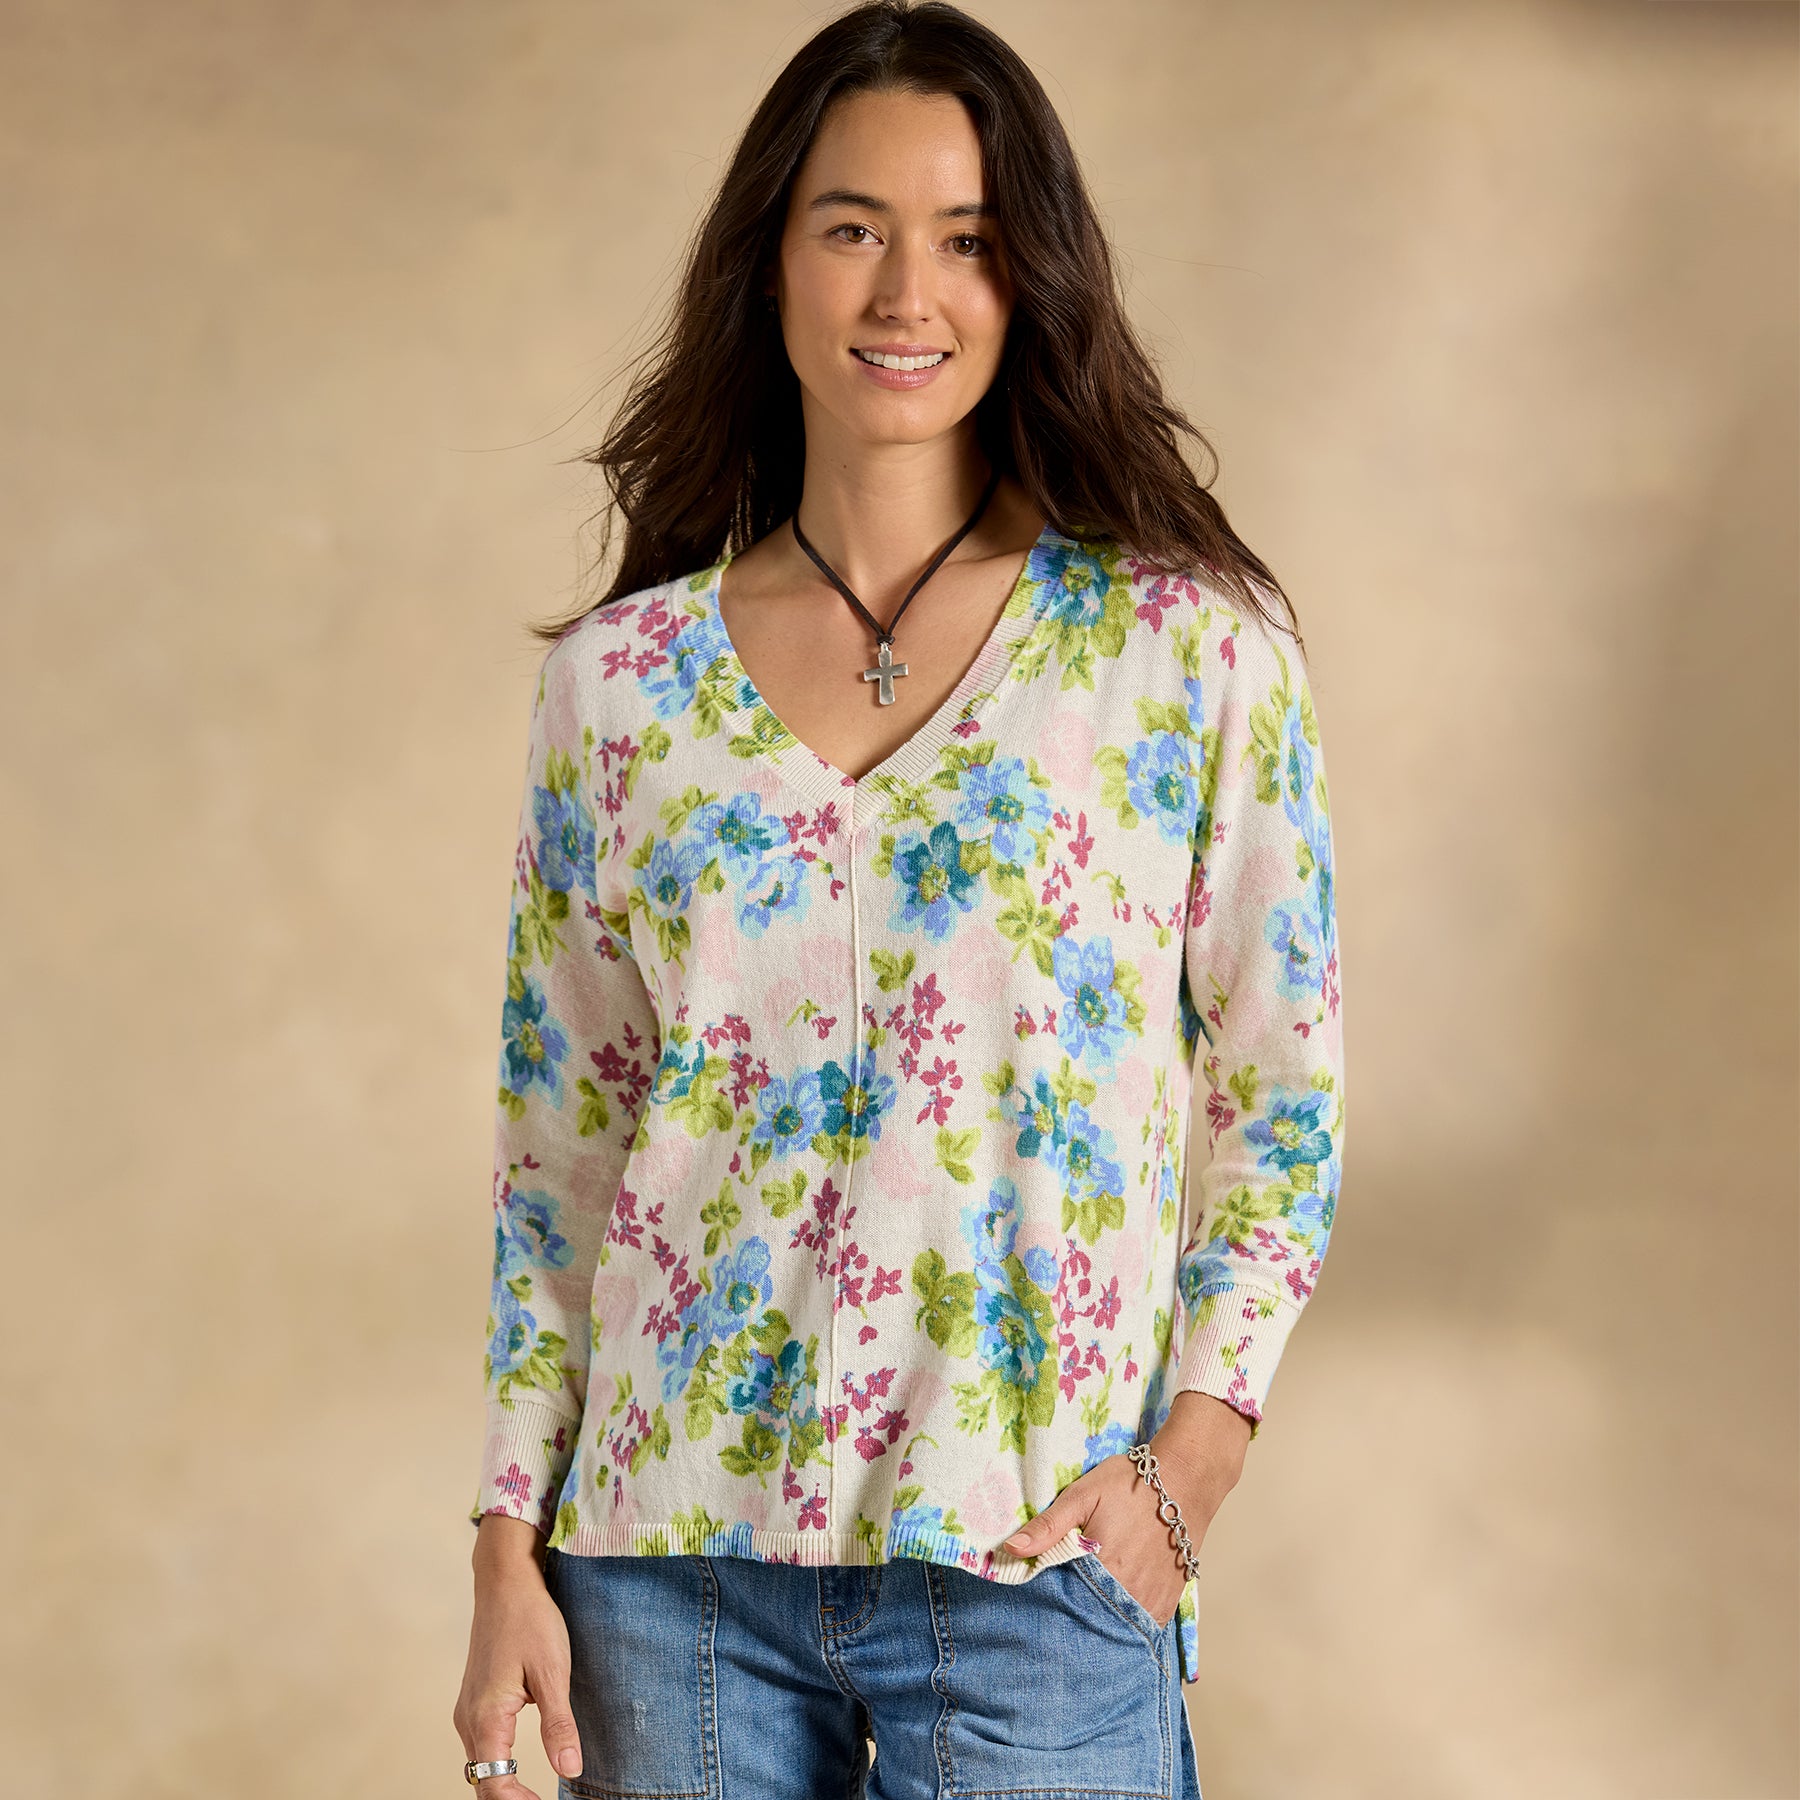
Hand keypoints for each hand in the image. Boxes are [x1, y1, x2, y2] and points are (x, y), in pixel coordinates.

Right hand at [453, 1515, 583, 1797]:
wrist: (505, 1582)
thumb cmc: (530, 1620)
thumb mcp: (553, 1671)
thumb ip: (558, 1724)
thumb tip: (569, 1769)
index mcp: (487, 1717)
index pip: (493, 1786)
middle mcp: (469, 1720)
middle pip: (482, 1782)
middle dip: (510, 1799)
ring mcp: (468, 1710)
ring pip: (480, 1766)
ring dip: (502, 1786)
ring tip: (534, 1795)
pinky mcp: (474, 1701)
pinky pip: (481, 1746)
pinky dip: (498, 1765)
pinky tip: (518, 1767)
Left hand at [1002, 1392, 1251, 1627]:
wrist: (1186, 1479)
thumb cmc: (1130, 1483)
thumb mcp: (1083, 1495)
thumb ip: (1048, 1525)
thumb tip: (1011, 1549)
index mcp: (1102, 1569)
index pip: (1066, 1605)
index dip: (1052, 1606)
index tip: (1039, 1608)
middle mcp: (1128, 1592)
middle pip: (1092, 1619)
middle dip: (1076, 1620)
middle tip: (1059, 1621)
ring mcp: (1152, 1599)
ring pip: (1118, 1626)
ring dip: (1102, 1624)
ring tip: (1086, 1620)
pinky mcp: (1169, 1600)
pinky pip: (1145, 1626)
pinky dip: (1129, 1624)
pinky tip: (1115, 1616)